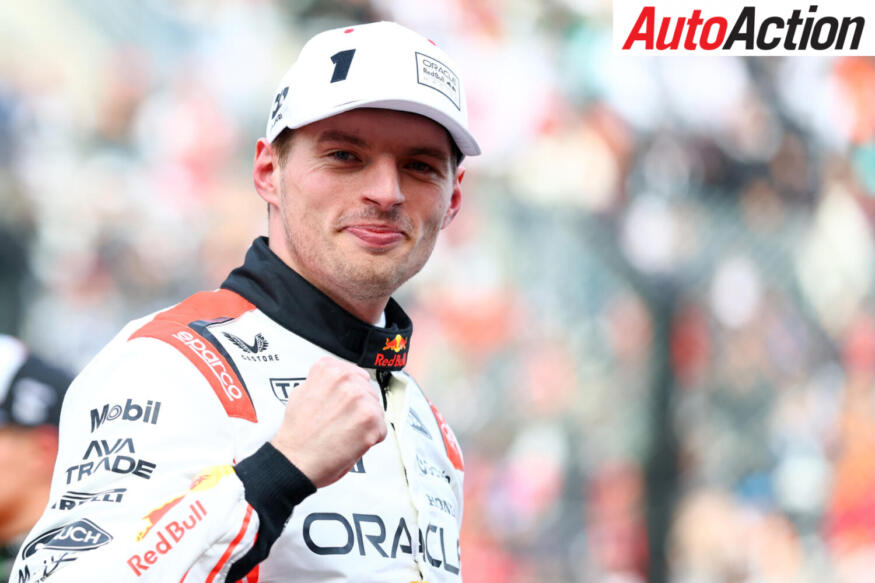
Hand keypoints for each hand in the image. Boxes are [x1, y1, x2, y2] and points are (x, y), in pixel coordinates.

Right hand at [270, 356, 386, 487]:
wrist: (295, 462)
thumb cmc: (298, 434)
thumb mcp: (301, 392)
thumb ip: (324, 381)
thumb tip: (340, 380)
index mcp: (329, 369)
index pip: (355, 374)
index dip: (348, 393)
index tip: (340, 404)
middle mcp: (345, 379)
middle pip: (368, 391)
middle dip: (358, 408)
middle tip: (340, 422)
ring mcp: (360, 399)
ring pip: (376, 409)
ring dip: (365, 423)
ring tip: (343, 432)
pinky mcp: (371, 420)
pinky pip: (381, 428)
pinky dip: (370, 439)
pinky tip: (350, 441)